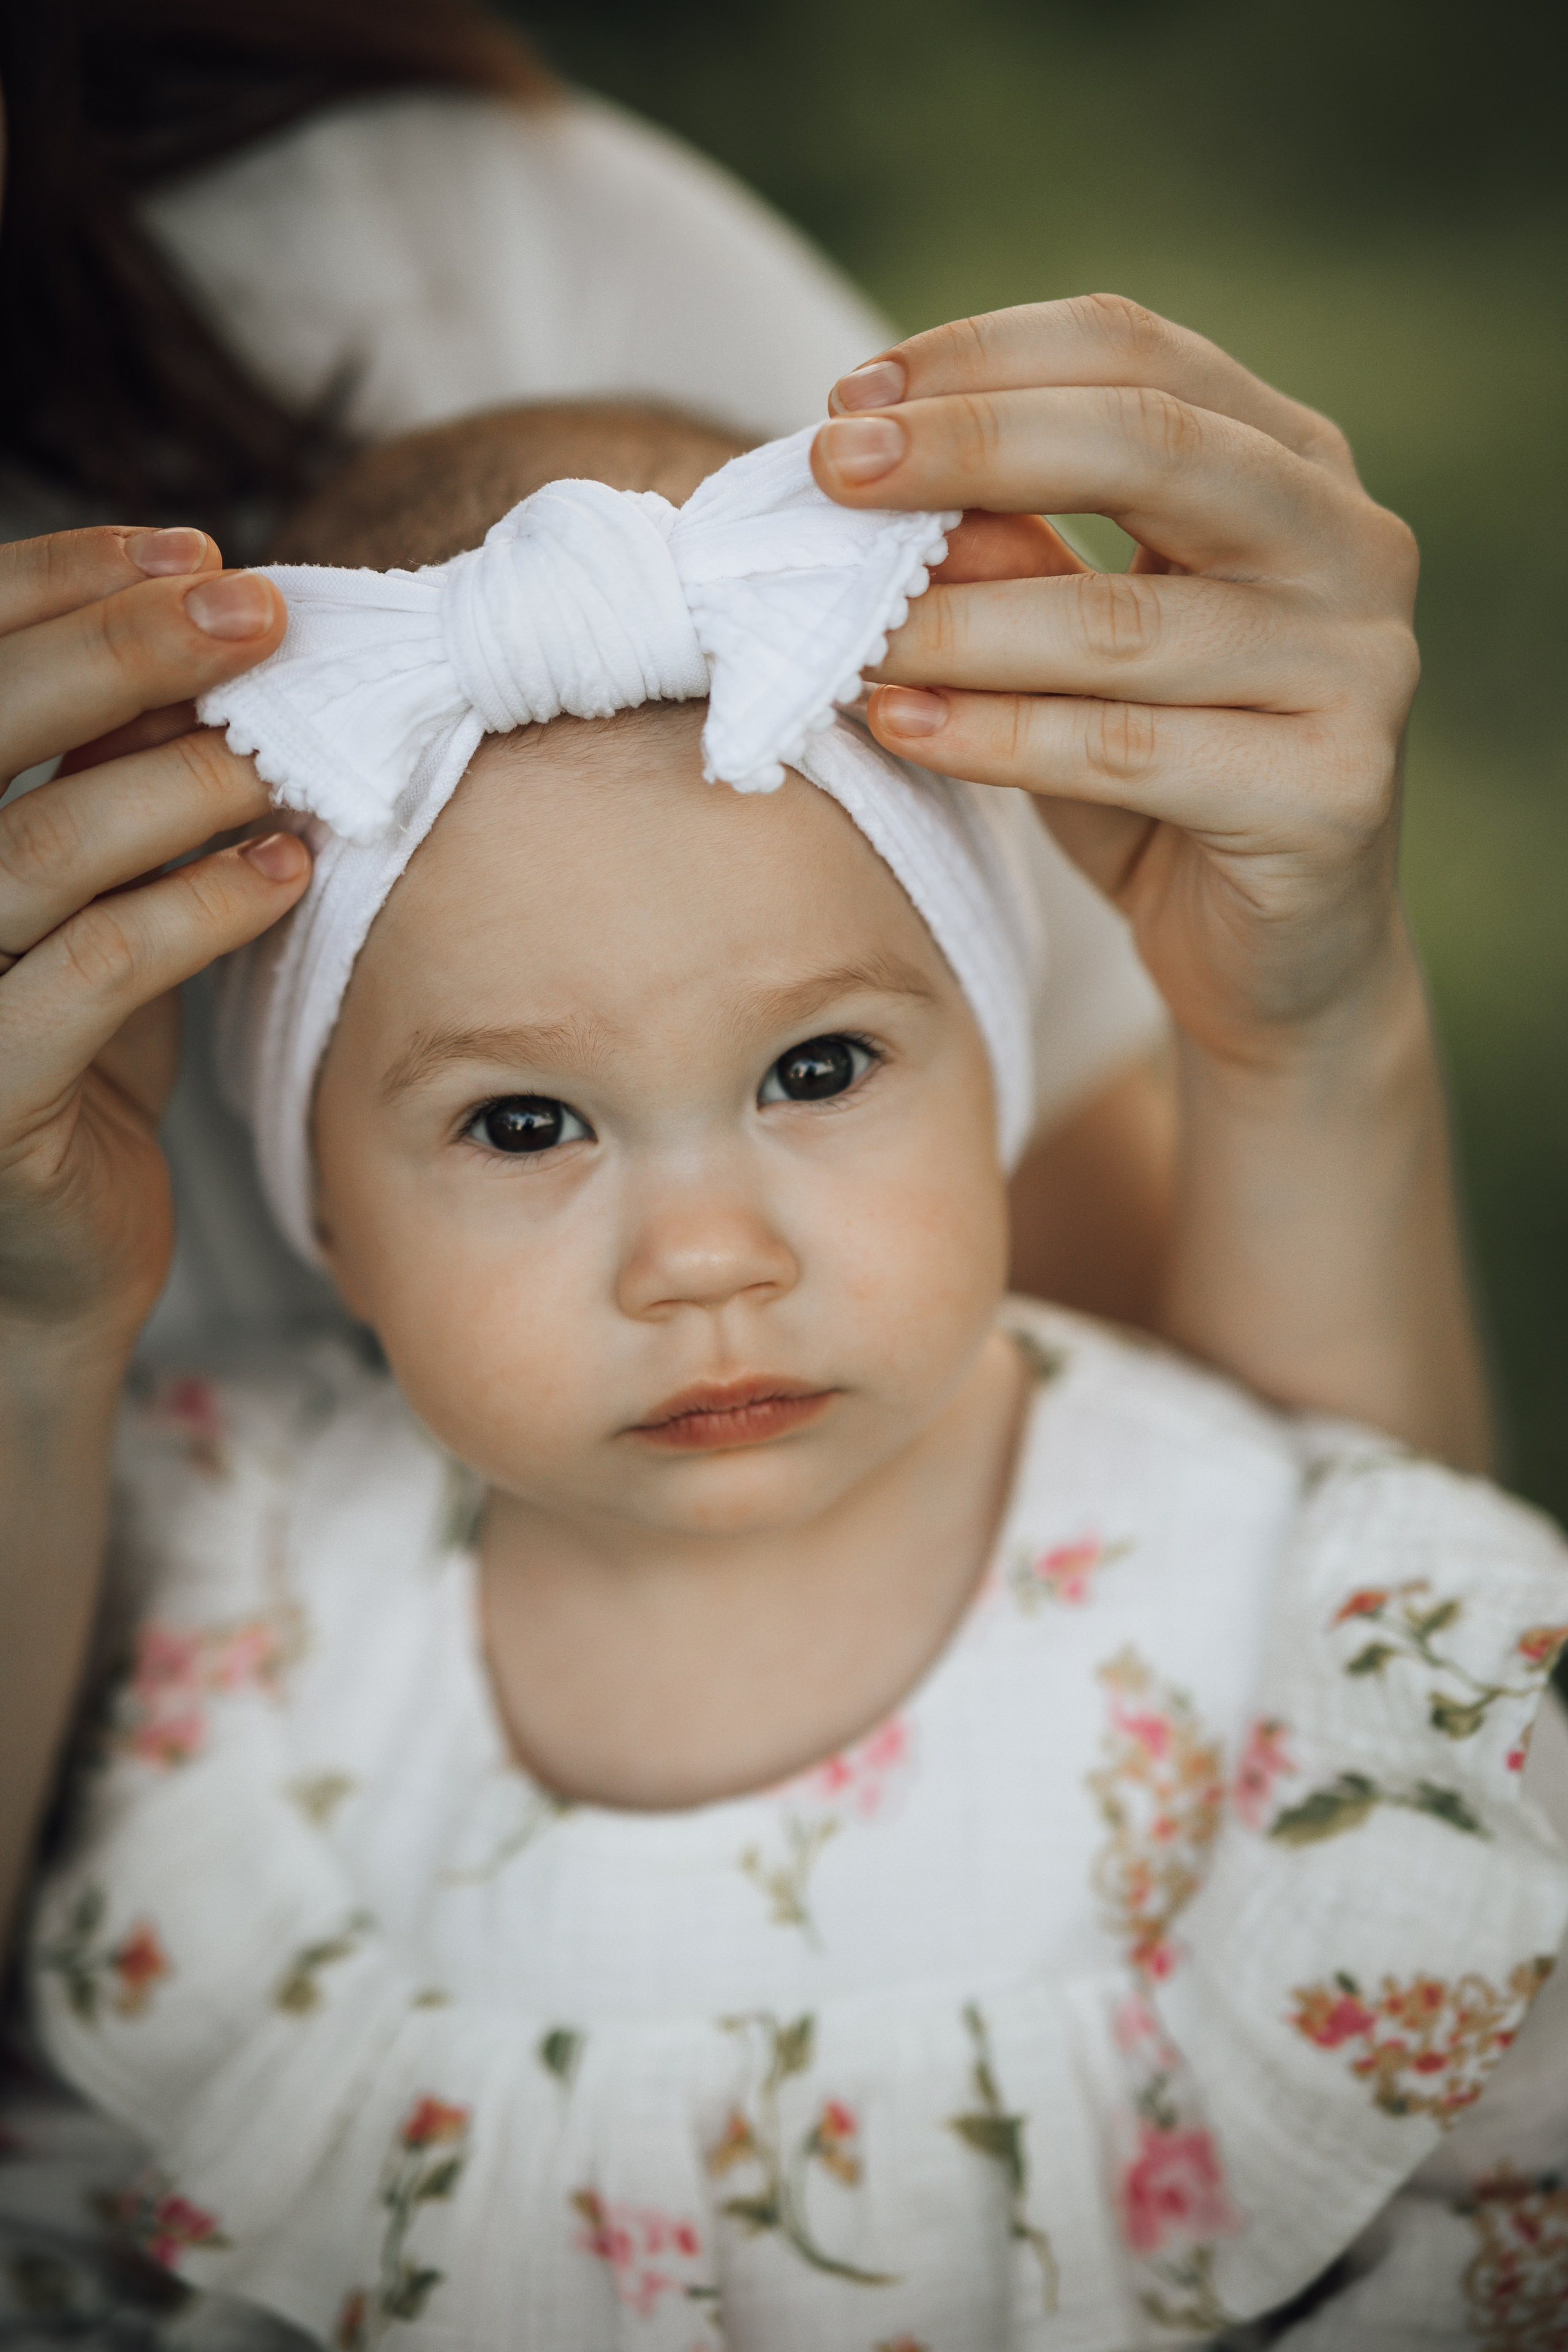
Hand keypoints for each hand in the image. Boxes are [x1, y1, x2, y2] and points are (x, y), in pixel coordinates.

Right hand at [0, 526, 306, 1356]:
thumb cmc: (72, 1060)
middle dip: (122, 650)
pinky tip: (282, 875)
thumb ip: (114, 789)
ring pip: (37, 851)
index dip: (60, 584)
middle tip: (255, 613)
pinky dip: (197, 910)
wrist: (46, 1262)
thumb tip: (202, 649)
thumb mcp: (91, 900)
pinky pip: (93, 974)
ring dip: (177, 788)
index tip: (196, 548)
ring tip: (281, 766)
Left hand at [812, 294, 1420, 1070]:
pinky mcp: (1331, 794)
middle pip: (1151, 445)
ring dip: (953, 623)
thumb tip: (880, 473)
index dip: (986, 358)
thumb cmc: (1161, 778)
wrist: (1278, 959)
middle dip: (971, 446)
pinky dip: (996, 738)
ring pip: (1118, 621)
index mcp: (1294, 464)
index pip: (1139, 352)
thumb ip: (1013, 555)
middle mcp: (1350, 544)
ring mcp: (1356, 668)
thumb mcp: (1072, 646)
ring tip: (838, 634)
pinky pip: (1126, 753)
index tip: (848, 396)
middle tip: (833, 473)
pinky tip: (899, 726)